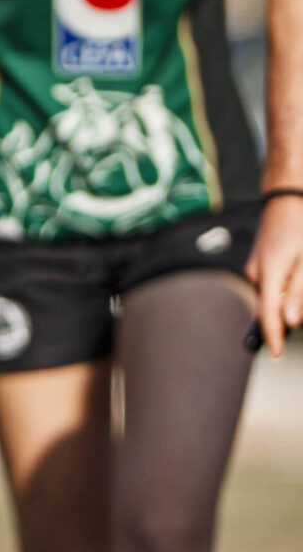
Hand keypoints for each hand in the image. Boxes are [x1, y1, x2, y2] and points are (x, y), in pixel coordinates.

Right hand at [248, 194, 302, 356]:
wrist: (287, 196)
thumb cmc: (301, 224)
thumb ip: (298, 292)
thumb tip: (291, 322)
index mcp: (267, 274)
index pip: (268, 315)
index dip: (273, 337)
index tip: (277, 355)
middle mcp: (255, 274)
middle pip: (269, 307)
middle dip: (286, 317)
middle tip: (299, 314)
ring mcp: (254, 267)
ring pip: (270, 296)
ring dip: (286, 301)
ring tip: (298, 282)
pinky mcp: (259, 262)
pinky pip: (269, 284)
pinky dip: (282, 289)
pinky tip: (294, 278)